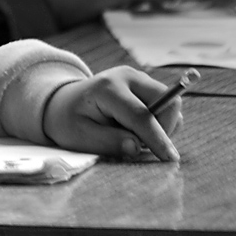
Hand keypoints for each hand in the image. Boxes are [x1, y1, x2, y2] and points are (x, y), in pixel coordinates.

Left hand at [42, 66, 182, 161]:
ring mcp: (138, 77)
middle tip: (141, 146)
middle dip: (164, 129)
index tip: (169, 159)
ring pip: (171, 103)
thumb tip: (136, 147)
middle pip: (168, 102)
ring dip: (163, 126)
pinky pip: (166, 104)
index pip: (141, 116)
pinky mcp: (144, 83)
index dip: (157, 139)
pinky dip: (160, 120)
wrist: (64, 102)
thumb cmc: (69, 121)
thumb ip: (108, 142)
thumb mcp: (80, 137)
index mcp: (108, 89)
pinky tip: (138, 127)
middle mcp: (127, 77)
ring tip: (135, 135)